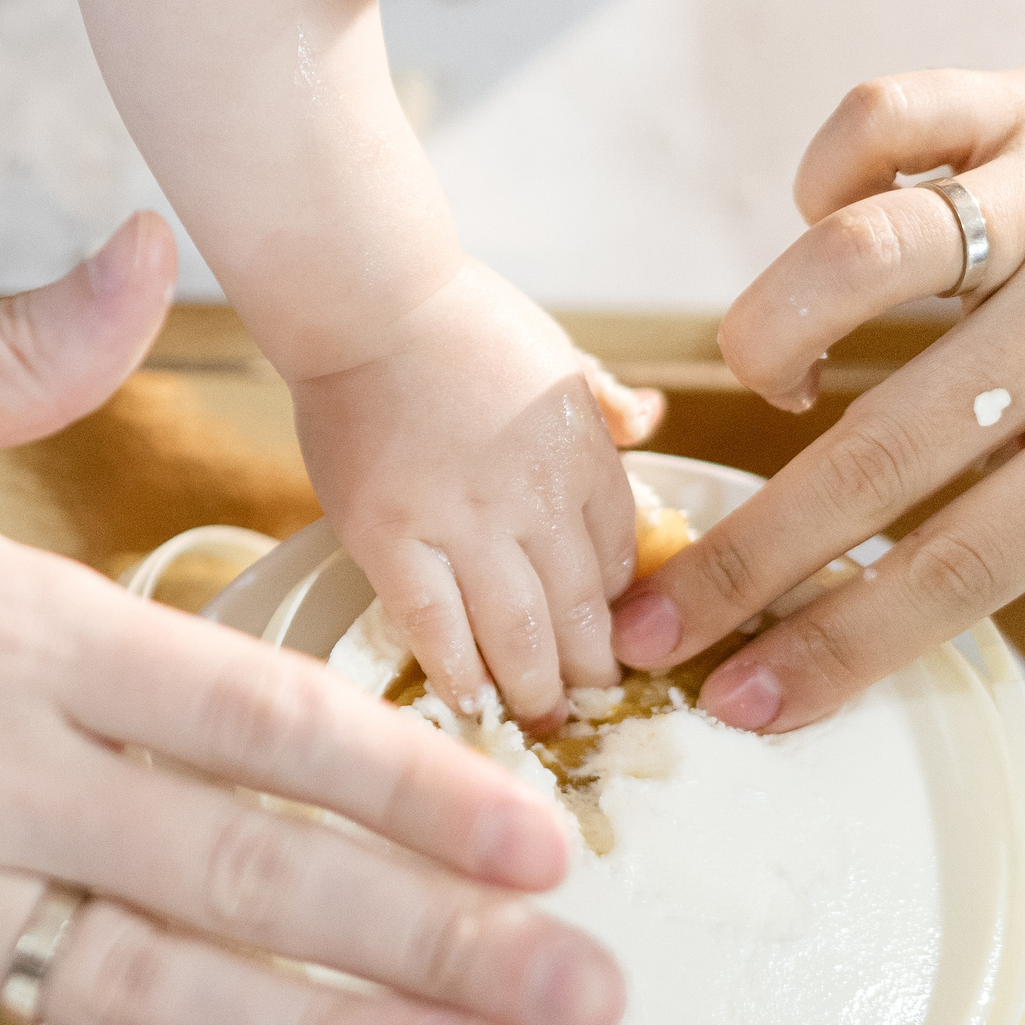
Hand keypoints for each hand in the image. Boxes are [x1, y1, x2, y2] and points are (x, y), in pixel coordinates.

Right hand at [291, 264, 649, 725]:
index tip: (609, 644)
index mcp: (584, 459)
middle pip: (580, 616)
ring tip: (536, 722)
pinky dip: (456, 672)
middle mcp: (534, 500)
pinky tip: (468, 702)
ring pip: (517, 636)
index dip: (618, 617)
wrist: (372, 302)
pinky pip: (433, 626)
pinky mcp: (391, 537)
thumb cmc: (461, 321)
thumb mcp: (558, 353)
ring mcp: (462, 523)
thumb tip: (652, 418)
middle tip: (583, 710)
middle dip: (588, 676)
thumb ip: (605, 400)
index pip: (622, 565)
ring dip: (533, 691)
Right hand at [611, 45, 1024, 729]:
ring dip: (771, 333)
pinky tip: (828, 217)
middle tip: (652, 620)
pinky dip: (830, 169)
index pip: (960, 564)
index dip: (837, 648)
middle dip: (746, 555)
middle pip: (877, 450)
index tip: (744, 704)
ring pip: (856, 257)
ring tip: (762, 379)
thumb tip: (990, 498)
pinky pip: (888, 116)